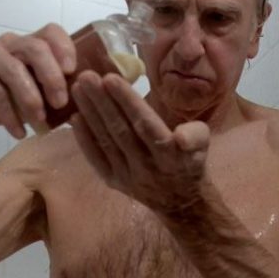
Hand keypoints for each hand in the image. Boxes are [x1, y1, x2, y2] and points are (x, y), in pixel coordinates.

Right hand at [0, 24, 75, 137]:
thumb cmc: (17, 99)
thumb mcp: (43, 93)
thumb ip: (62, 91)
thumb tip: (89, 102)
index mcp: (33, 42)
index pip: (51, 32)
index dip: (64, 47)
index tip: (73, 71)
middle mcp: (12, 42)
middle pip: (35, 48)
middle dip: (52, 77)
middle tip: (61, 103)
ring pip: (14, 69)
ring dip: (30, 99)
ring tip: (40, 123)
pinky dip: (8, 114)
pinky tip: (20, 132)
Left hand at [69, 71, 209, 212]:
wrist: (180, 201)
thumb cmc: (190, 161)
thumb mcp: (203, 146)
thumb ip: (196, 136)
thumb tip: (180, 135)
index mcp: (169, 154)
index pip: (145, 124)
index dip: (127, 102)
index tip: (110, 78)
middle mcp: (146, 166)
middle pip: (120, 129)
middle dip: (102, 102)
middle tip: (86, 76)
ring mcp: (127, 175)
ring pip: (106, 140)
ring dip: (90, 114)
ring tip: (78, 89)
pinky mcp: (113, 181)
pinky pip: (96, 158)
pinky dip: (84, 139)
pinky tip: (75, 118)